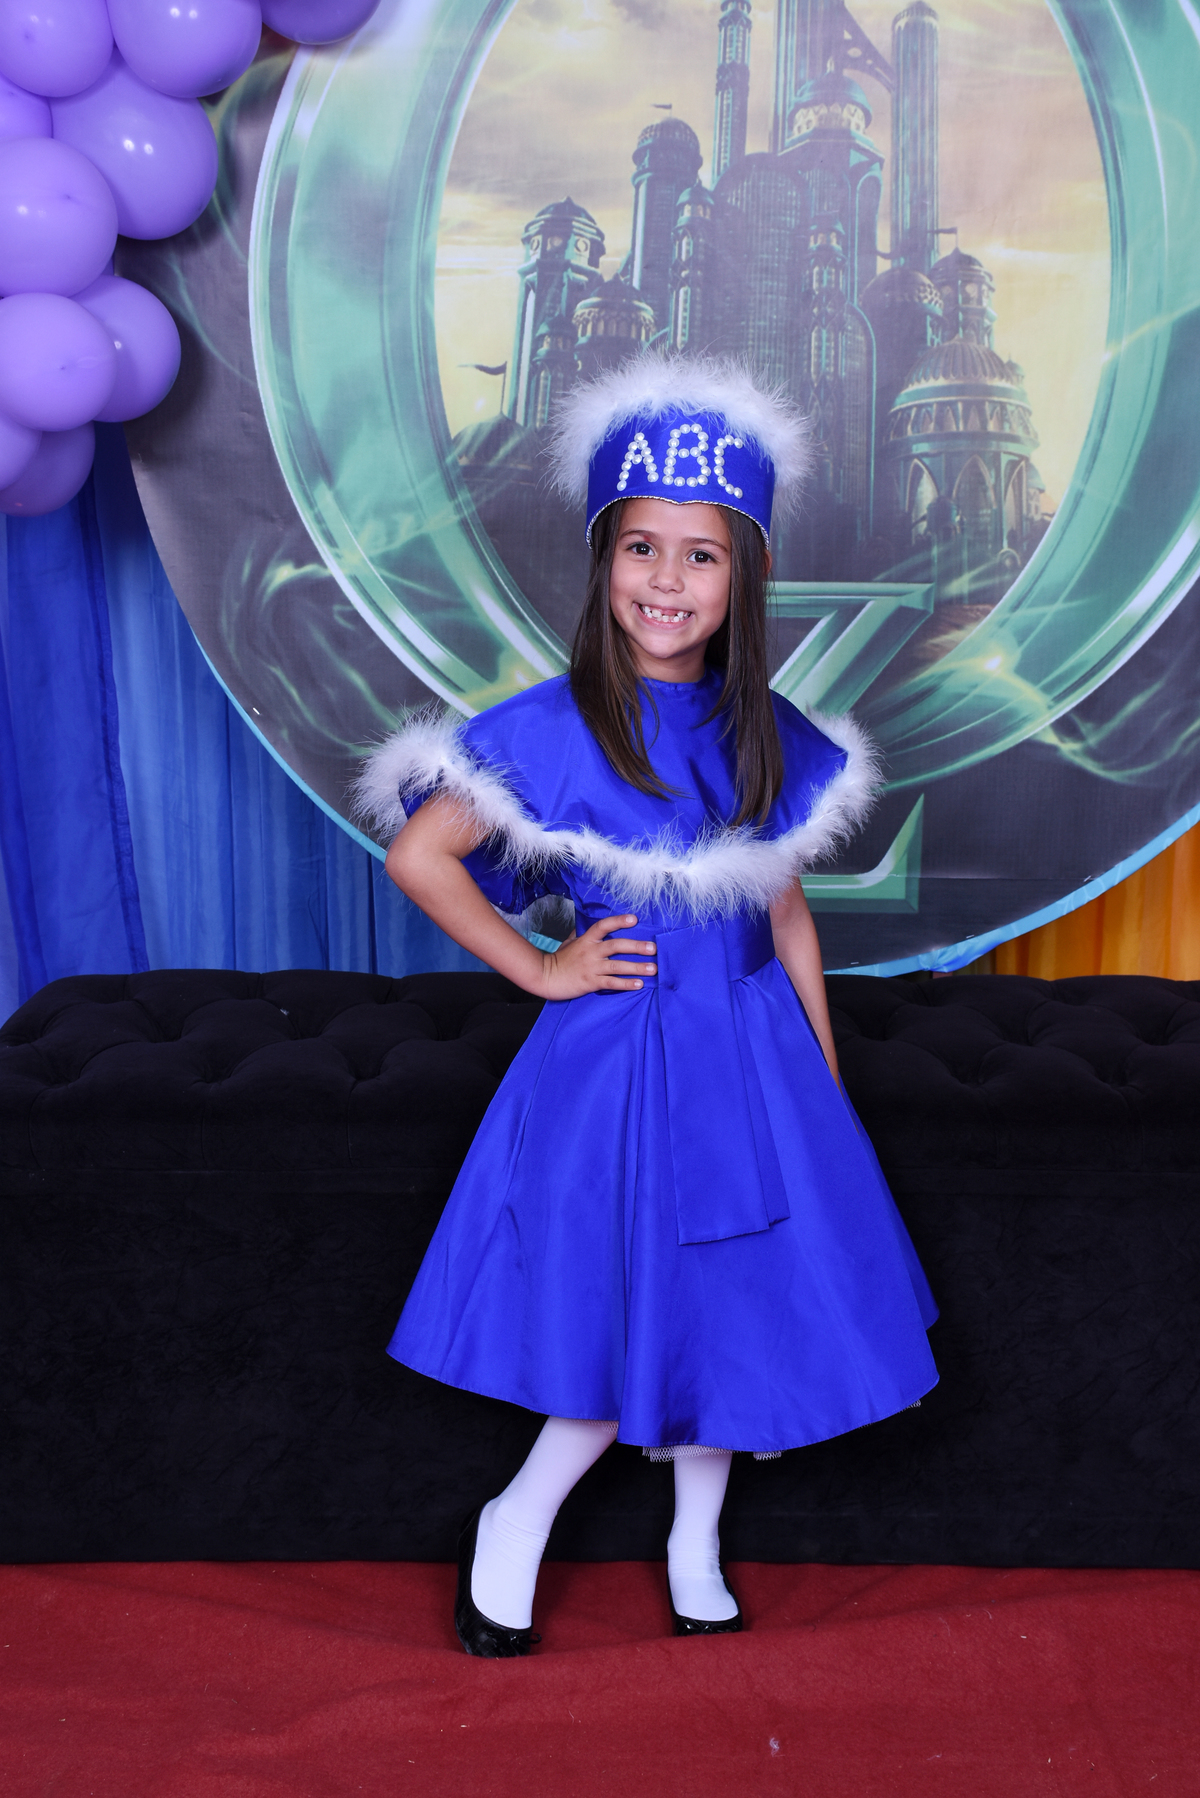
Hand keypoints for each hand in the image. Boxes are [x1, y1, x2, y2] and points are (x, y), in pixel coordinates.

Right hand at [536, 914, 656, 999]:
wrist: (546, 977)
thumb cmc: (559, 960)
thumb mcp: (569, 942)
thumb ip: (581, 934)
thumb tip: (588, 926)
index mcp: (586, 940)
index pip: (604, 926)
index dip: (619, 921)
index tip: (635, 919)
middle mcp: (591, 952)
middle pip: (617, 945)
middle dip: (637, 947)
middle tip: (653, 948)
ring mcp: (591, 967)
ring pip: (618, 966)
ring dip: (637, 967)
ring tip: (653, 969)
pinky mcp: (590, 982)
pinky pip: (611, 983)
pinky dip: (626, 984)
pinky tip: (639, 984)